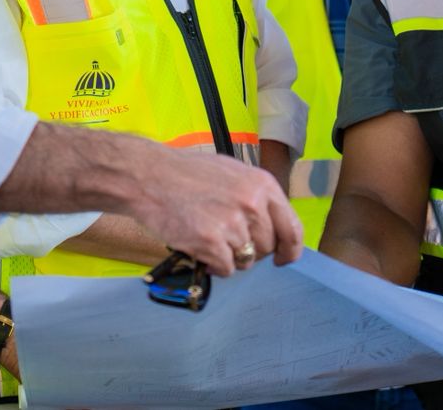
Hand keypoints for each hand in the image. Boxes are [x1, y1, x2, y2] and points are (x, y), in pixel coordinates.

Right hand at [125, 150, 302, 276]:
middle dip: (251, 251)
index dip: (290, 248)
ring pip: (247, 261)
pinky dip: (215, 266)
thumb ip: (256, 197)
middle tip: (229, 242)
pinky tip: (201, 250)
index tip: (283, 257)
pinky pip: (227, 269)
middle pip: (268, 247)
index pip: (292, 228)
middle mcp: (253, 204)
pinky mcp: (211, 242)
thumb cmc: (188, 173)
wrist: (150, 175)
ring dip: (230, 257)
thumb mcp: (234, 173)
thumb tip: (273, 225)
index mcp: (263, 185)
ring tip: (211, 240)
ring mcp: (232, 224)